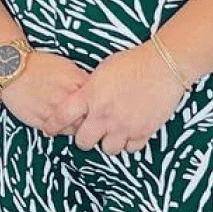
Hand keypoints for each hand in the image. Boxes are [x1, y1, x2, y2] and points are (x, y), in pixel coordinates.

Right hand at [0, 50, 91, 135]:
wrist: (11, 69)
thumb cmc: (37, 65)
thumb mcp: (66, 66)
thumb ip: (82, 79)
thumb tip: (94, 90)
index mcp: (77, 81)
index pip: (98, 100)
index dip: (98, 105)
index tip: (96, 107)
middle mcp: (68, 97)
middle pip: (89, 117)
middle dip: (88, 118)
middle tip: (84, 117)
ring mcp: (55, 110)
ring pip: (75, 128)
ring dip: (74, 126)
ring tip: (69, 120)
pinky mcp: (43, 121)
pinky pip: (58, 132)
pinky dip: (59, 129)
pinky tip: (56, 122)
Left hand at [59, 45, 184, 154]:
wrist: (163, 65)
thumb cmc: (133, 62)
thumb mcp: (102, 70)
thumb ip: (90, 88)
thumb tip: (82, 98)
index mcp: (90, 96)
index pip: (61, 117)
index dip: (53, 126)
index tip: (49, 130)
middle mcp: (104, 114)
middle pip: (84, 142)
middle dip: (86, 138)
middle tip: (91, 131)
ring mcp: (123, 125)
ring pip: (108, 149)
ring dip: (109, 142)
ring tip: (114, 131)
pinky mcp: (143, 131)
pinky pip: (131, 148)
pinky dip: (130, 142)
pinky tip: (131, 131)